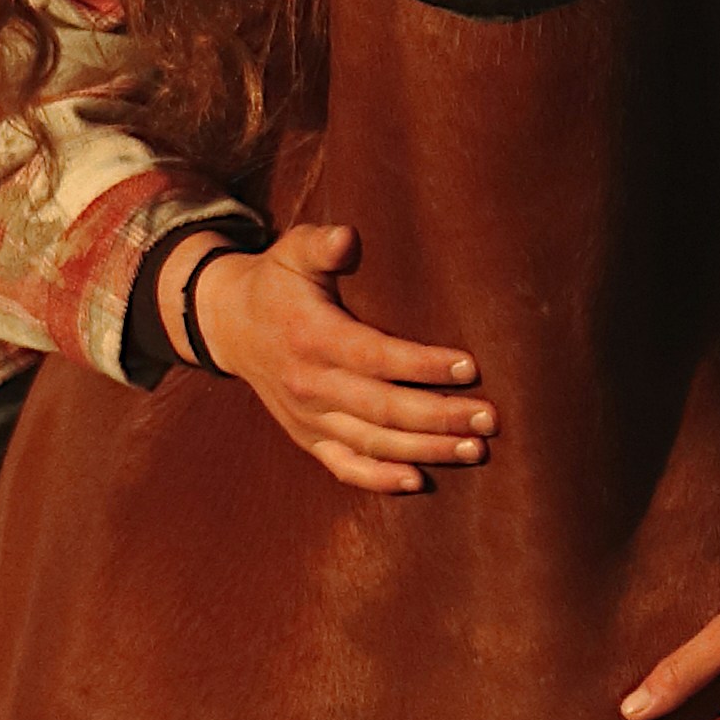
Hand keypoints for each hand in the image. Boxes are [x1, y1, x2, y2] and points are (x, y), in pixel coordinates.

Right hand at [182, 223, 494, 497]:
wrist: (229, 325)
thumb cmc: (277, 282)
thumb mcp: (292, 251)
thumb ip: (321, 244)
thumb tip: (347, 238)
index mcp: (312, 335)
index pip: (375, 357)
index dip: (422, 366)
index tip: (469, 368)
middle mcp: (309, 383)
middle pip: (382, 409)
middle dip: (439, 416)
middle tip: (489, 418)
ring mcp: (307, 416)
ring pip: (372, 443)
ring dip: (425, 450)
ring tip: (474, 448)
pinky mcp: (307, 437)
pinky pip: (343, 467)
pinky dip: (379, 479)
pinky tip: (418, 481)